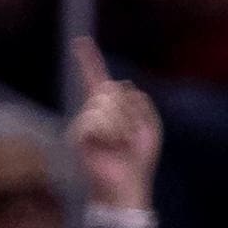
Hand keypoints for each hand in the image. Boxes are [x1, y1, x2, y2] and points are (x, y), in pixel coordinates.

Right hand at [67, 38, 161, 212]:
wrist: (127, 186)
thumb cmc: (138, 159)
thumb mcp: (149, 126)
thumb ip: (140, 102)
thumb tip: (120, 85)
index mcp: (111, 108)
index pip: (97, 78)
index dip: (89, 60)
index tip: (80, 42)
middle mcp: (93, 112)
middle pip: (110, 89)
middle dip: (127, 110)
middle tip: (129, 136)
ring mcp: (84, 123)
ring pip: (104, 104)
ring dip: (121, 124)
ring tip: (120, 144)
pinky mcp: (78, 136)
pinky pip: (95, 120)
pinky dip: (109, 132)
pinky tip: (109, 147)